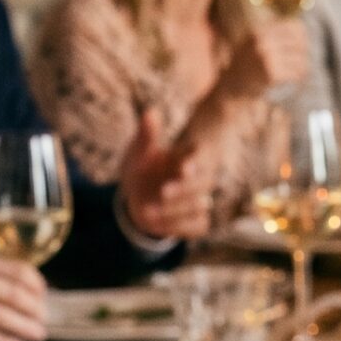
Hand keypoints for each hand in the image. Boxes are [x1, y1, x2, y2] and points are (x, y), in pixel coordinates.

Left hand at [119, 109, 215, 241]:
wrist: (137, 196)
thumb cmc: (141, 168)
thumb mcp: (139, 151)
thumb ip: (147, 135)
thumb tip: (150, 113)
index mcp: (185, 157)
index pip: (196, 155)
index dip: (193, 160)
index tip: (182, 167)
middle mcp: (196, 178)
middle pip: (203, 183)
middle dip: (184, 189)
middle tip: (162, 192)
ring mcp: (198, 200)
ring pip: (200, 205)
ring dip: (176, 210)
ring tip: (149, 212)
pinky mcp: (197, 220)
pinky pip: (197, 226)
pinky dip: (178, 227)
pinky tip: (156, 224)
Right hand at [222, 18, 311, 99]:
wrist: (230, 86)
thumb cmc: (245, 64)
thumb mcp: (254, 42)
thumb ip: (273, 35)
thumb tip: (304, 32)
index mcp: (260, 30)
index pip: (295, 26)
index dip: (302, 37)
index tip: (301, 46)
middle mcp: (263, 41)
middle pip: (301, 43)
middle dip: (304, 53)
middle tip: (301, 62)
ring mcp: (267, 57)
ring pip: (301, 59)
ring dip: (303, 67)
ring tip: (298, 72)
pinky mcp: (272, 74)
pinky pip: (296, 73)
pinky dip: (298, 77)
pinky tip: (295, 80)